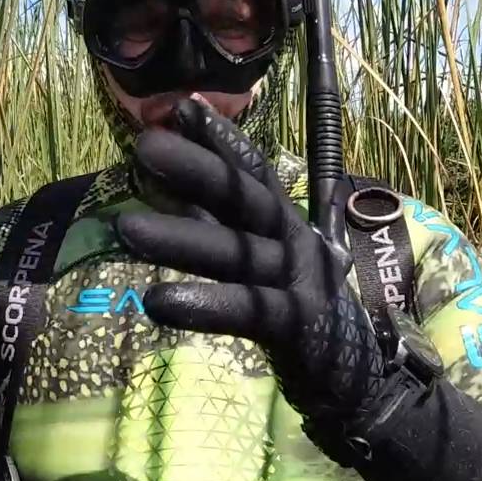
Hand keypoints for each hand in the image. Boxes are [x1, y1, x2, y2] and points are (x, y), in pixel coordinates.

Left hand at [113, 98, 390, 423]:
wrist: (357, 375)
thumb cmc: (296, 305)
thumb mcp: (260, 255)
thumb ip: (218, 220)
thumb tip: (172, 180)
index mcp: (285, 222)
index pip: (252, 171)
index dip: (220, 138)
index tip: (182, 105)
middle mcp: (294, 242)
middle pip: (243, 199)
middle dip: (196, 169)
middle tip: (144, 145)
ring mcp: (297, 281)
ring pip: (234, 253)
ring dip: (180, 238)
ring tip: (125, 227)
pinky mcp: (295, 325)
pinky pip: (245, 311)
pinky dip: (203, 306)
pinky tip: (157, 302)